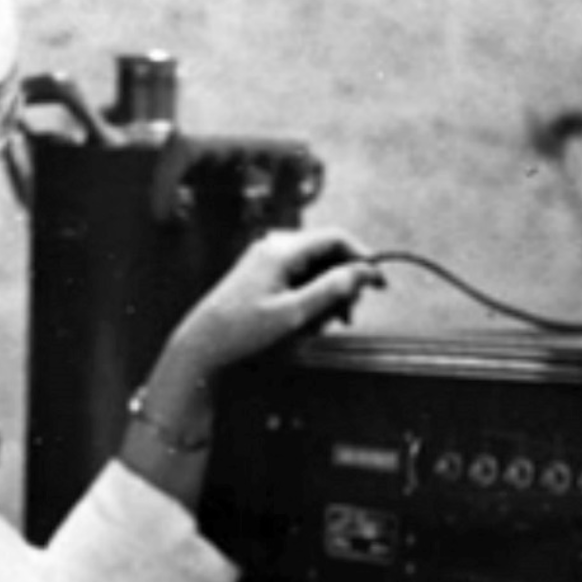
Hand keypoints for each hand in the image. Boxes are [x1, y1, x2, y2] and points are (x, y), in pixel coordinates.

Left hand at [167, 227, 384, 383]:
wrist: (203, 343)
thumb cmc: (242, 330)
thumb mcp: (293, 314)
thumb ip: (330, 290)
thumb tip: (362, 272)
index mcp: (282, 249)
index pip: (335, 238)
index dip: (362, 258)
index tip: (378, 283)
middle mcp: (274, 245)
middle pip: (326, 252)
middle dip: (344, 282)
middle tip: (350, 316)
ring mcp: (266, 257)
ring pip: (313, 266)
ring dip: (328, 292)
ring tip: (327, 324)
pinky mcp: (262, 271)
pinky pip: (298, 275)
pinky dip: (311, 294)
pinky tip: (310, 321)